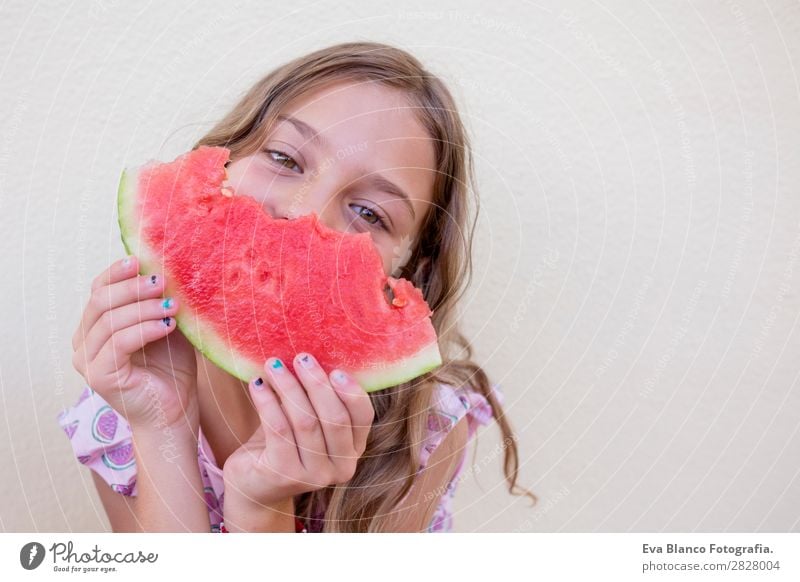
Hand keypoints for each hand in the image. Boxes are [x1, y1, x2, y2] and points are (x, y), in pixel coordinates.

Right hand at [71, 256, 198, 432]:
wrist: (174, 411)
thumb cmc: (171, 368)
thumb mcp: (166, 324)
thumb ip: (160, 300)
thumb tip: (169, 267)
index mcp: (95, 326)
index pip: (99, 290)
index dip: (117, 272)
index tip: (141, 260)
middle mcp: (84, 342)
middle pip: (101, 301)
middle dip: (133, 287)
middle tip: (162, 280)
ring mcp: (87, 360)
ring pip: (110, 320)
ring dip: (144, 308)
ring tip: (172, 304)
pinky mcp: (98, 376)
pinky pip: (119, 343)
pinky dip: (145, 329)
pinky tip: (169, 325)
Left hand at [222, 353, 374, 511]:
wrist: (253, 485)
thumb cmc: (283, 443)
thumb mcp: (307, 420)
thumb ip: (317, 398)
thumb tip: (312, 355)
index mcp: (354, 449)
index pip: (363, 417)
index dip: (351, 391)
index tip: (334, 368)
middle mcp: (342, 467)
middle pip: (335, 417)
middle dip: (316, 383)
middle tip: (300, 358)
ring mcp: (314, 475)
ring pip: (306, 421)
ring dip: (288, 387)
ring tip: (273, 365)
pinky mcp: (284, 475)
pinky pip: (278, 429)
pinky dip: (267, 402)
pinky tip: (257, 384)